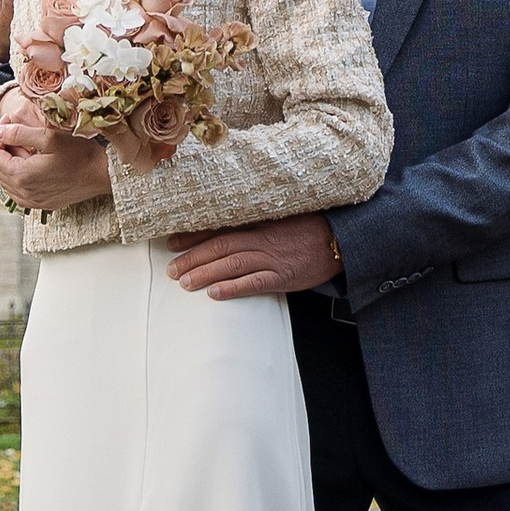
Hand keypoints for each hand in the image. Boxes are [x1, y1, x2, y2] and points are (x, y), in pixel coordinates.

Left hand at [0, 91, 110, 213]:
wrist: (103, 174)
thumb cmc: (80, 153)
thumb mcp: (49, 137)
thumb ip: (18, 133)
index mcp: (22, 175)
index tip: (10, 121)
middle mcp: (23, 193)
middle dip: (4, 148)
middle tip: (21, 134)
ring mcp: (33, 202)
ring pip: (6, 181)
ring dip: (11, 163)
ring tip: (29, 149)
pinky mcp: (42, 205)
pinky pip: (18, 192)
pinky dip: (19, 177)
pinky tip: (34, 165)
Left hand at [165, 213, 341, 300]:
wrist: (339, 239)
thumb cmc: (309, 227)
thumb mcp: (279, 217)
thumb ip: (254, 222)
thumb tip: (225, 226)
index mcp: (257, 223)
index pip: (218, 228)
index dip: (193, 236)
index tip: (172, 242)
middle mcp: (260, 239)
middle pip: (219, 247)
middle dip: (191, 258)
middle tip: (170, 270)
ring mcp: (271, 258)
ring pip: (231, 265)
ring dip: (204, 273)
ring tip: (184, 282)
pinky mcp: (283, 276)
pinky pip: (254, 283)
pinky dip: (233, 287)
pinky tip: (215, 293)